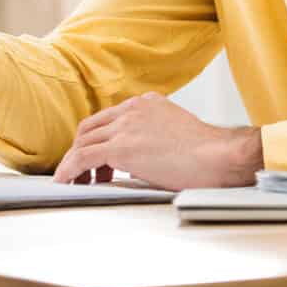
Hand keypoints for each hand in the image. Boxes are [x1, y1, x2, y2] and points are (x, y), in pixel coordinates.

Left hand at [51, 92, 262, 190]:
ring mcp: (125, 126)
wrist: (221, 156)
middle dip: (81, 150)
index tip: (97, 160)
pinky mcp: (122, 147)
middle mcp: (132, 110)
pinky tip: (66, 182)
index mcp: (146, 103)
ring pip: (84, 142)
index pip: (108, 118)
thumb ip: (153, 137)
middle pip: (90, 128)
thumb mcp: (176, 134)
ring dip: (74, 163)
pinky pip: (84, 157)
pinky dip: (69, 170)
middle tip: (82, 174)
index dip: (97, 140)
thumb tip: (143, 159)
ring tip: (74, 182)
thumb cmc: (209, 154)